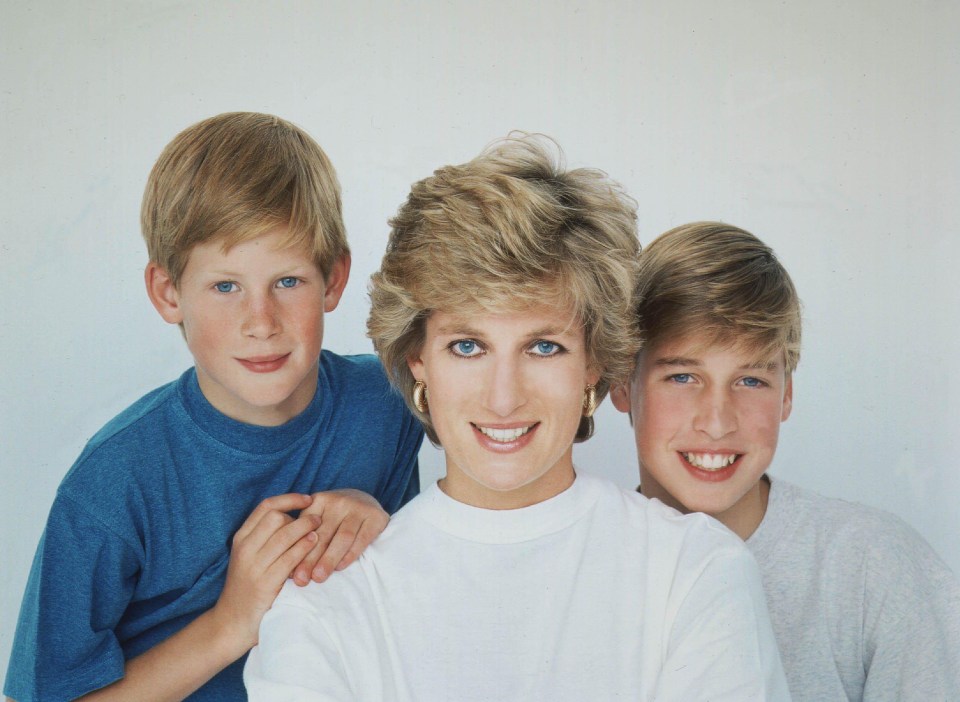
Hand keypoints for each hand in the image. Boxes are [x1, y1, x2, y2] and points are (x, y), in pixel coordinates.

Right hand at [212, 493, 320, 648]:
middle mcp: (245, 549)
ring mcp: (253, 566)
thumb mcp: (251, 557)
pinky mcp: (264, 583)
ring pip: (284, 535)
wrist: (231, 623)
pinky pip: (289, 558)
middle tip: (316, 519)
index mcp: (241, 538)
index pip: (266, 506)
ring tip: (319, 529)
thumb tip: (296, 516)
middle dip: (300, 516)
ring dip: (306, 529)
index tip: (307, 499)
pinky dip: (304, 548)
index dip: (289, 499)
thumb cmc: (248, 586)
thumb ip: (267, 537)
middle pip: (276, 517)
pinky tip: (314, 545)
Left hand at [292, 489, 388, 584]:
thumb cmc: (336, 516)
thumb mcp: (318, 516)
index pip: (307, 528)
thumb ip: (304, 534)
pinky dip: (350, 554)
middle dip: (310, 559)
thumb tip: (289, 568)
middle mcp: (339, 501)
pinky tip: (341, 567)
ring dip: (329, 559)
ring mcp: (359, 507)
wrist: (366, 500)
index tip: (290, 572)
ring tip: (319, 578)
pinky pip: (362, 539)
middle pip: (323, 534)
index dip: (298, 550)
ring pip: (342, 537)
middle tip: (302, 580)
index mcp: (320, 500)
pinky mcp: (376, 516)